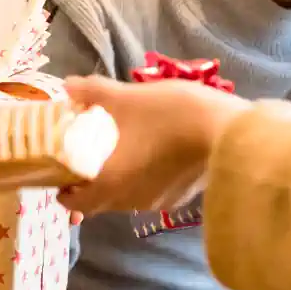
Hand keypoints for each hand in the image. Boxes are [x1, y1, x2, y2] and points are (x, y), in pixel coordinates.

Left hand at [58, 75, 250, 215]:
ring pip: (126, 198)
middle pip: (100, 202)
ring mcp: (158, 204)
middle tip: (89, 154)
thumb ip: (94, 92)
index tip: (62, 171)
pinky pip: (151, 193)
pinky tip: (153, 154)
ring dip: (118, 180)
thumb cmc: (169, 115)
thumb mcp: (128, 97)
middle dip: (90, 182)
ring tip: (122, 150)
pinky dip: (144, 179)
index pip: (75, 204)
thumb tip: (67, 85)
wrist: (228, 132)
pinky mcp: (181, 199)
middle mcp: (130, 202)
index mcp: (110, 184)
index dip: (64, 189)